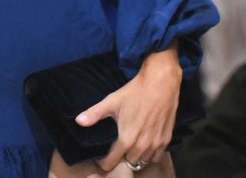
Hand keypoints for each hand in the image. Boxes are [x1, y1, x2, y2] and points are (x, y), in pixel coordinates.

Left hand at [75, 47, 180, 172]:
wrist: (161, 82)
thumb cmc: (135, 91)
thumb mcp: (112, 101)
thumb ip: (95, 114)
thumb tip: (79, 121)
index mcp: (126, 139)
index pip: (112, 162)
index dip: (104, 163)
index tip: (102, 159)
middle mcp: (142, 145)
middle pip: (129, 163)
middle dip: (122, 159)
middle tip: (117, 149)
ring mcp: (156, 143)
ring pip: (144, 161)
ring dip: (136, 157)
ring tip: (131, 148)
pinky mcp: (166, 138)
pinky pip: (157, 156)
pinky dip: (150, 154)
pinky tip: (146, 145)